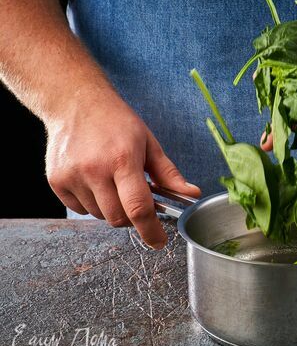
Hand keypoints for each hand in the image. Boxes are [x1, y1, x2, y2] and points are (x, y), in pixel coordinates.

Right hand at [45, 93, 200, 248]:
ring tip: (113, 182)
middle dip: (133, 217)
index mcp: (122, 160)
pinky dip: (93, 204)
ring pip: (100, 216)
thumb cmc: (116, 121)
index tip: (159, 242)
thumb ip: (169, 174)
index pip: (138, 208)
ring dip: (112, 209)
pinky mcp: (56, 181)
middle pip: (118, 218)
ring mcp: (72, 176)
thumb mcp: (149, 143)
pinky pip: (80, 210)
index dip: (151, 231)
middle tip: (136, 199)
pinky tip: (95, 182)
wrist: (75, 103)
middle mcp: (94, 170)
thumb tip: (191, 194)